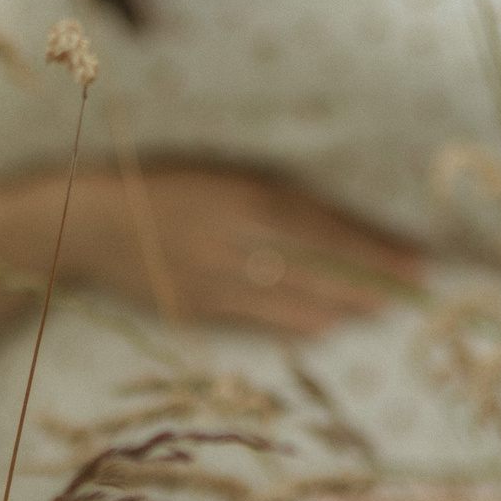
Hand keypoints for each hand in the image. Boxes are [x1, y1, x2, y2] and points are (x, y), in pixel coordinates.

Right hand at [63, 165, 423, 336]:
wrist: (86, 219)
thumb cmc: (162, 183)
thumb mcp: (217, 172)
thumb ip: (268, 192)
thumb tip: (331, 216)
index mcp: (239, 192)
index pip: (321, 223)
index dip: (370, 242)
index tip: (414, 255)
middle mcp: (230, 236)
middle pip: (315, 262)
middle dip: (368, 277)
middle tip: (413, 289)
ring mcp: (210, 276)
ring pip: (289, 295)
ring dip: (339, 305)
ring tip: (380, 310)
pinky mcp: (192, 306)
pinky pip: (252, 319)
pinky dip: (290, 324)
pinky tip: (323, 328)